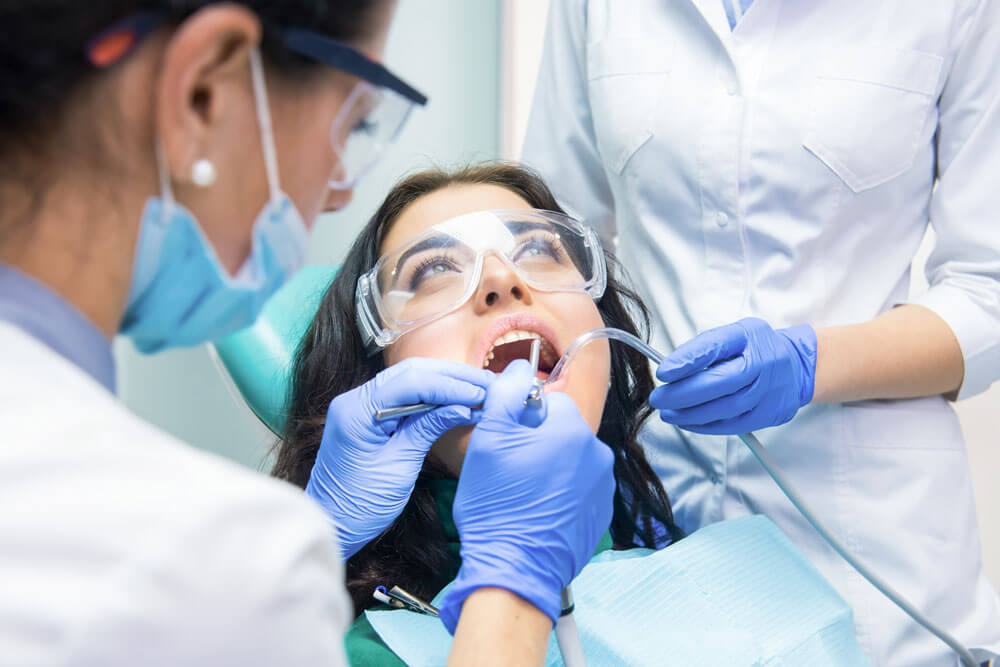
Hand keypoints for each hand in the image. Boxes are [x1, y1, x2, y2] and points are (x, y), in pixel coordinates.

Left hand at [305, 358, 493, 558]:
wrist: (331, 525)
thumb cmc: (360, 505)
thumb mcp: (400, 467)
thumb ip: (428, 429)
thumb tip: (463, 406)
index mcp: (357, 411)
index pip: (411, 382)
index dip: (450, 385)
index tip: (481, 393)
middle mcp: (355, 399)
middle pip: (411, 372)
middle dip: (452, 377)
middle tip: (487, 384)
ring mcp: (360, 405)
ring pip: (409, 379)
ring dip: (445, 382)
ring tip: (479, 389)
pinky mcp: (369, 415)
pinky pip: (404, 395)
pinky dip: (432, 396)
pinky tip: (456, 400)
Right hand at [438, 360, 614, 632]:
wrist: (514, 569)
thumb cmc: (497, 505)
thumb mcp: (489, 439)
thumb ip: (506, 393)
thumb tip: (520, 368)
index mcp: (573, 429)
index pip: (548, 401)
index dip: (521, 418)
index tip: (505, 441)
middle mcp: (598, 454)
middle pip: (561, 430)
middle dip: (537, 442)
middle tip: (510, 471)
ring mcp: (602, 487)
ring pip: (570, 459)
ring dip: (549, 468)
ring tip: (522, 494)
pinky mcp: (600, 513)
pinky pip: (578, 488)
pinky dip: (560, 494)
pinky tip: (537, 511)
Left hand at [650, 318, 816, 433]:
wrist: (797, 366)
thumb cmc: (755, 348)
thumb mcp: (732, 335)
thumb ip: (704, 349)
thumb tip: (672, 370)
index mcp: (749, 337)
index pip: (716, 347)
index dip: (688, 360)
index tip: (664, 372)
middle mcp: (763, 363)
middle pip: (721, 382)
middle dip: (684, 394)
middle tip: (659, 399)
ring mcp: (769, 391)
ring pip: (726, 408)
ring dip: (692, 414)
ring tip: (668, 413)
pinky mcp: (770, 414)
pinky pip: (734, 424)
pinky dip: (707, 426)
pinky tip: (688, 423)